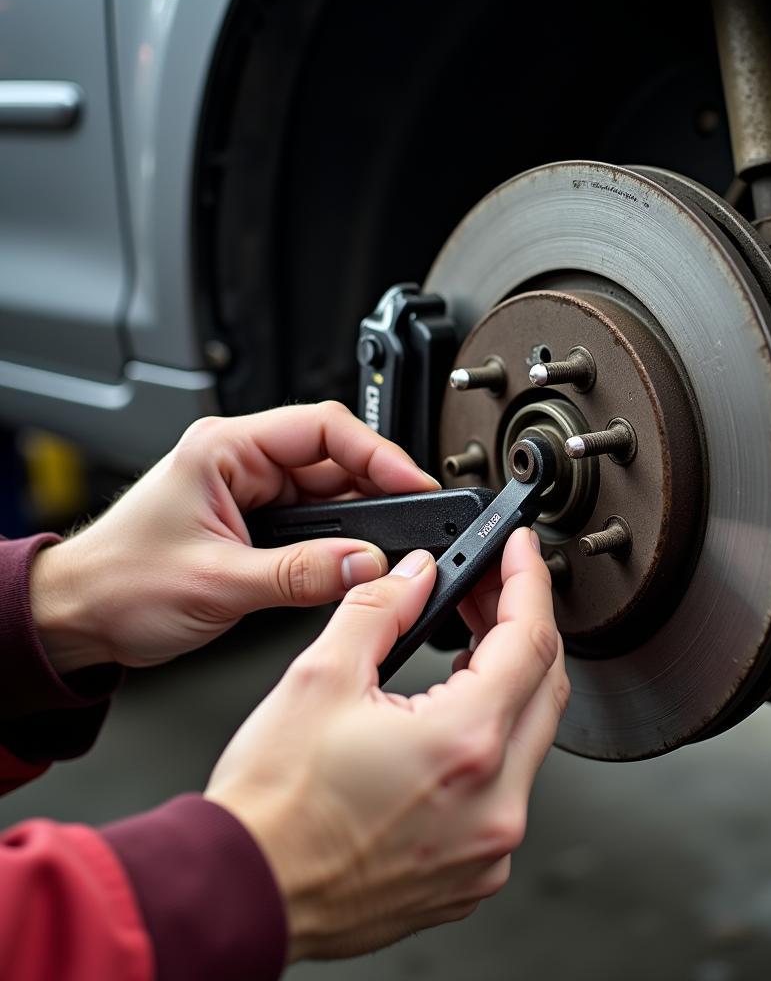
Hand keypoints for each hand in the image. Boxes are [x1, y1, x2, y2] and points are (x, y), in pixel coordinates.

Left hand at [29, 402, 436, 671]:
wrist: (79, 617)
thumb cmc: (118, 584)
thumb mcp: (217, 582)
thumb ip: (300, 575)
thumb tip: (366, 564)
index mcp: (225, 448)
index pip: (322, 428)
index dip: (378, 453)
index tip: (414, 484)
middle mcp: (242, 462)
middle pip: (335, 458)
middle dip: (378, 489)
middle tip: (413, 525)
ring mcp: (251, 491)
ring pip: (331, 492)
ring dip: (361, 520)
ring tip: (385, 551)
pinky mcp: (258, 521)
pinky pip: (317, 522)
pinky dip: (341, 541)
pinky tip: (356, 560)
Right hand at [205, 527, 568, 960]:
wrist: (245, 895)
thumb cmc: (272, 808)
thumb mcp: (318, 678)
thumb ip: (379, 609)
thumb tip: (416, 575)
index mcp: (463, 744)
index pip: (531, 639)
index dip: (529, 581)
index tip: (521, 551)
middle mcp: (494, 803)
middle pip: (545, 686)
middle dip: (522, 625)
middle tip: (487, 591)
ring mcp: (489, 845)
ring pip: (532, 739)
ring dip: (509, 683)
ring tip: (468, 646)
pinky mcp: (474, 872)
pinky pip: (509, 789)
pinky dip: (494, 742)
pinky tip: (457, 718)